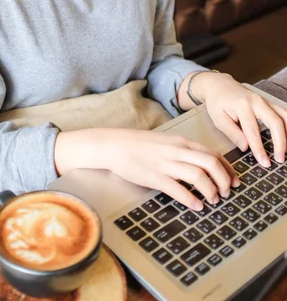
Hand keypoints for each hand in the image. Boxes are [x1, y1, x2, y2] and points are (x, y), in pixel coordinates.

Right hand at [55, 129, 240, 210]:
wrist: (114, 145)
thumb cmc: (139, 144)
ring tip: (214, 200)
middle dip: (224, 180)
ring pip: (199, 176)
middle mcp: (177, 151)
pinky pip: (178, 189)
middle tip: (227, 193)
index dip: (228, 168)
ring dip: (211, 191)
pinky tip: (196, 206)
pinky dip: (191, 199)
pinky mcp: (154, 176)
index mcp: (181, 142)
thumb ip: (183, 151)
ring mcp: (166, 164)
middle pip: (211, 163)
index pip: (213, 153)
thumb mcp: (165, 142)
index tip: (235, 180)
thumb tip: (201, 164)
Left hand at [192, 72, 286, 166]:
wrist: (219, 85)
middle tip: (280, 159)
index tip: (265, 162)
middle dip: (280, 143)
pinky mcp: (268, 102)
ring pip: (284, 115)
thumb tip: (245, 148)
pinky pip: (283, 113)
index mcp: (242, 106)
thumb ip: (232, 133)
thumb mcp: (218, 118)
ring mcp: (264, 100)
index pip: (253, 131)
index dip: (260, 149)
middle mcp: (256, 101)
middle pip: (275, 122)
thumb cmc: (217, 102)